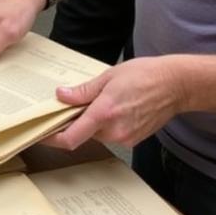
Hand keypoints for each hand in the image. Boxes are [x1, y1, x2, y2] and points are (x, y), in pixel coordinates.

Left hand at [43, 57, 186, 150]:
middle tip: (64, 107)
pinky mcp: (133, 139)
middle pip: (81, 134)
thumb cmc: (144, 76)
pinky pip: (109, 134)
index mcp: (104, 113)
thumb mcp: (108, 77)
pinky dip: (102, 124)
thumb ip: (83, 90)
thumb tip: (61, 96)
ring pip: (95, 134)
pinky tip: (108, 107)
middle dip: (71, 122)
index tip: (39, 133)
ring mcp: (125, 138)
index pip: (71, 137)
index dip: (52, 138)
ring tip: (92, 101)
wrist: (176, 85)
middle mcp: (114, 131)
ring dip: (88, 122)